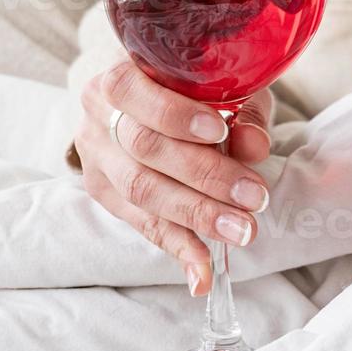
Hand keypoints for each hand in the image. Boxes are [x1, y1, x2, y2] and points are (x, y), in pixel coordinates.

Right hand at [75, 59, 275, 295]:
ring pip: (142, 191)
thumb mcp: (222, 85)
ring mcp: (96, 159)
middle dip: (204, 176)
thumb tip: (255, 145)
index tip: (220, 132)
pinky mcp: (105, 195)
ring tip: (241, 230)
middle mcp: (97, 117)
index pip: (134, 94)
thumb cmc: (191, 87)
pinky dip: (178, 248)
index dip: (175, 115)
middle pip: (144, 149)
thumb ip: (241, 108)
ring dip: (196, 215)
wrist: (145, 99)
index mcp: (118, 77)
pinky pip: (143, 225)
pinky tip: (202, 273)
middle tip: (253, 197)